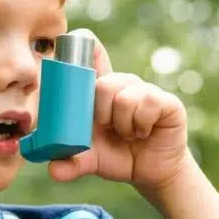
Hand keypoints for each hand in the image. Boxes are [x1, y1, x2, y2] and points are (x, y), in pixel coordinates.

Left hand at [47, 39, 192, 191]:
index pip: (91, 53)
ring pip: (123, 97)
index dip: (82, 45)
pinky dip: (141, 125)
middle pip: (102, 84)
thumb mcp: (90, 161)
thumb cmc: (118, 157)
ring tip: (128, 134)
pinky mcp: (166, 101)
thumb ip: (71, 162)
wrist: (151, 173)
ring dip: (123, 124)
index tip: (71, 47)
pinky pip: (147, 103)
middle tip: (108, 128)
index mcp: (100, 91)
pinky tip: (144, 132)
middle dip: (100, 114)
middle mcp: (122, 85)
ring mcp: (145, 90)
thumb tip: (53, 170)